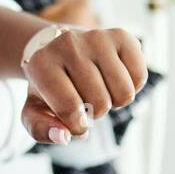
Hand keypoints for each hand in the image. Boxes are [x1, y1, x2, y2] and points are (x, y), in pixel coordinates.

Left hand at [19, 27, 146, 143]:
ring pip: (124, 92)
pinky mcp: (121, 36)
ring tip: (100, 89)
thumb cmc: (49, 86)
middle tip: (86, 99)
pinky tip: (114, 79)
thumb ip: (41, 130)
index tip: (75, 122)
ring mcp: (96, 37)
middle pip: (100, 103)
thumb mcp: (35, 110)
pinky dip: (132, 87)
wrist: (59, 49)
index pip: (69, 108)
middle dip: (96, 112)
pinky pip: (140, 77)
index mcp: (40, 63)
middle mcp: (67, 44)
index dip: (77, 126)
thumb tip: (64, 137)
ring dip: (115, 101)